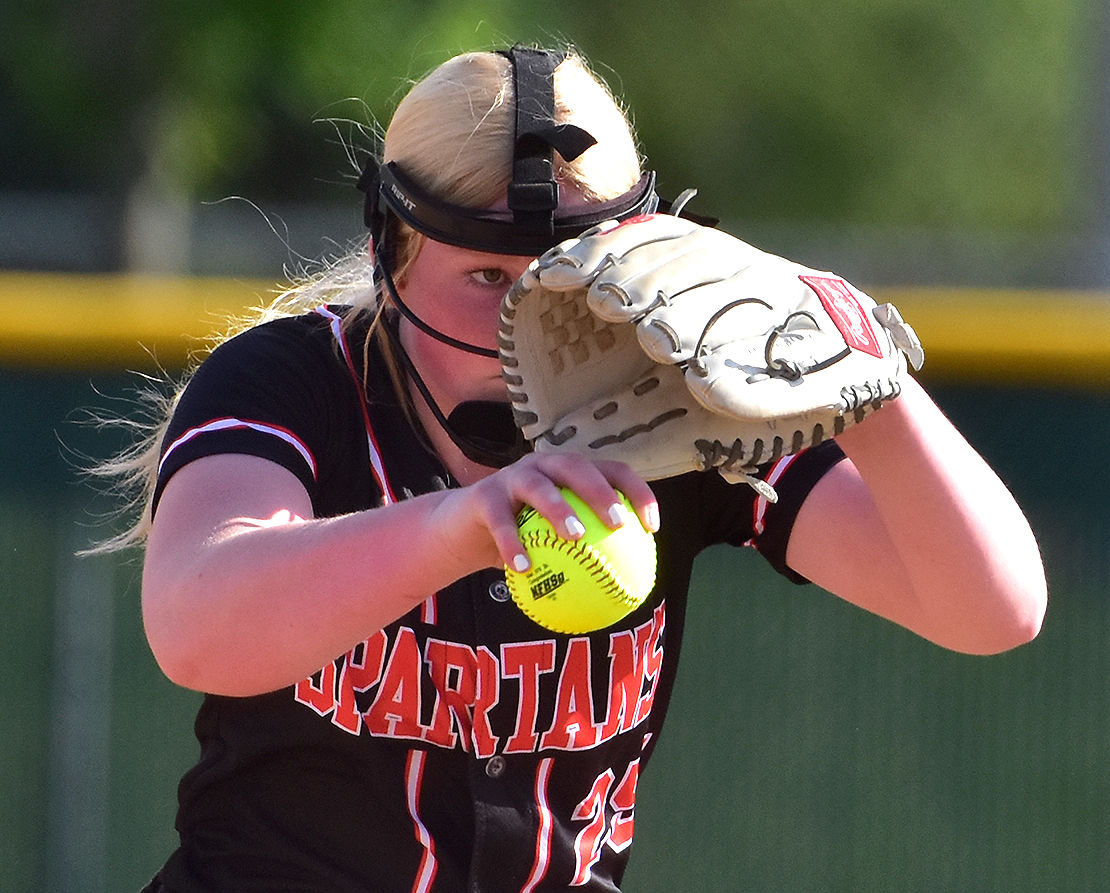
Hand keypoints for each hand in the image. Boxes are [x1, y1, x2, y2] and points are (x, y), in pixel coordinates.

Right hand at [433, 452, 658, 573]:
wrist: (462, 532)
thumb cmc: (520, 541)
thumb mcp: (554, 547)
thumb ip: (587, 558)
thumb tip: (630, 594)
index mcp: (569, 474)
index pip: (612, 471)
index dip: (637, 492)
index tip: (651, 527)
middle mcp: (543, 466)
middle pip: (577, 467)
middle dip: (600, 491)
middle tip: (618, 522)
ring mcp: (512, 477)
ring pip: (538, 485)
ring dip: (558, 508)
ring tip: (575, 536)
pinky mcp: (484, 495)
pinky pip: (500, 518)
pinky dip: (511, 542)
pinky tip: (522, 568)